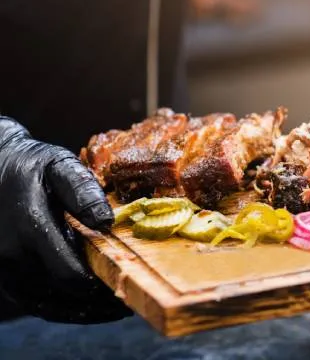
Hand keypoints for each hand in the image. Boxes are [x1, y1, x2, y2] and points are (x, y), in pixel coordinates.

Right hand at [0, 117, 130, 322]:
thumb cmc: (30, 166)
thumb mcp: (59, 166)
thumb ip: (82, 191)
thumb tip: (105, 221)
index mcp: (30, 228)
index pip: (70, 272)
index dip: (101, 283)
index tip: (131, 282)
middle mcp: (12, 256)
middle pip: (65, 293)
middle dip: (100, 298)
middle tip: (133, 295)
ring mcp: (5, 270)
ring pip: (51, 305)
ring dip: (85, 309)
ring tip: (117, 304)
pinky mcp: (4, 278)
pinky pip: (37, 304)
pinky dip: (65, 309)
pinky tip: (90, 305)